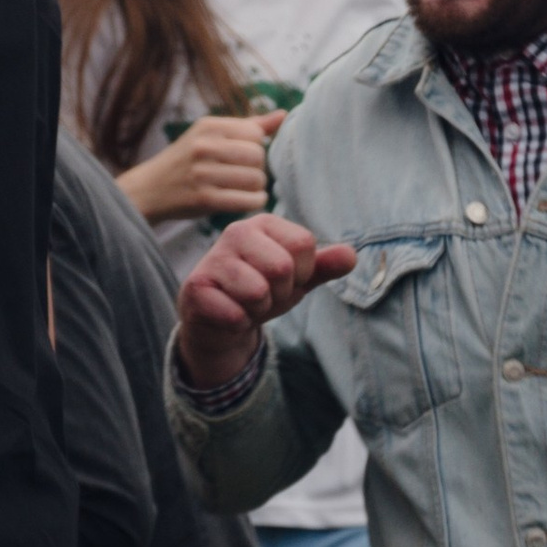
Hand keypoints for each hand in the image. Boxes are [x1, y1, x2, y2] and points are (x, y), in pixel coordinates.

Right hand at [121, 116, 274, 221]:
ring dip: (258, 188)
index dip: (256, 147)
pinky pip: (246, 201)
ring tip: (247, 188)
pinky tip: (248, 200)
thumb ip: (248, 126)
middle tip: (247, 175)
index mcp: (208, 126)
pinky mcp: (204, 199)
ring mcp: (202, 173)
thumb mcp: (211, 136)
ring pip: (256, 179)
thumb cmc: (187, 161)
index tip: (245, 157)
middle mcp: (204, 146)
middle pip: (258, 156)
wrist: (149, 189)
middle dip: (258, 169)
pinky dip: (254, 202)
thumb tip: (284, 115)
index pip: (255, 134)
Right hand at [175, 211, 357, 387]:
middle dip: (280, 293)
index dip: (301, 273)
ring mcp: (213, 259)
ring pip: (258, 292)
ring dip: (258, 309)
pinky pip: (235, 314)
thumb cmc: (261, 291)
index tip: (283, 279)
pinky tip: (227, 314)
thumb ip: (324, 265)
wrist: (219, 322)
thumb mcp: (297, 278)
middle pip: (282, 267)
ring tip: (245, 304)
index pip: (304, 244)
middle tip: (264, 295)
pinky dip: (238, 323)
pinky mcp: (195, 287)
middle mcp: (236, 232)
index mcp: (264, 223)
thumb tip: (351, 255)